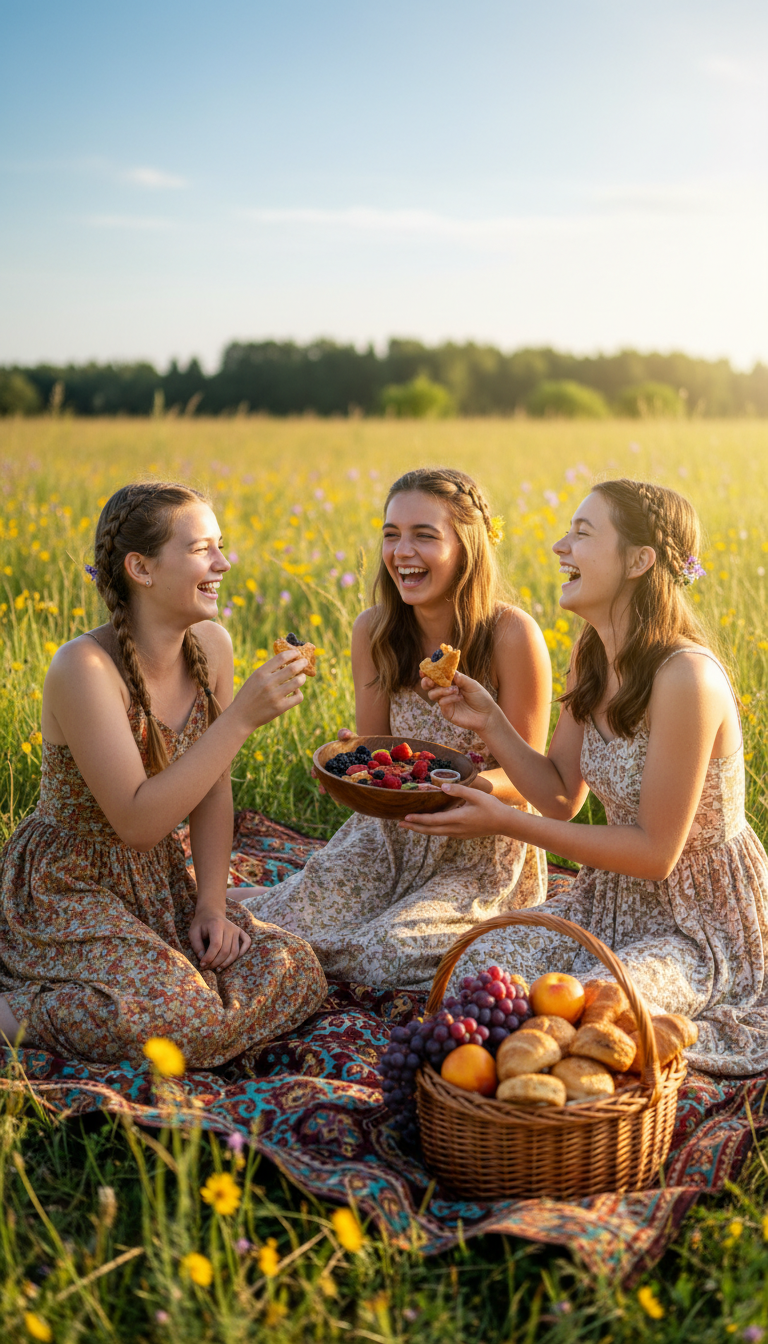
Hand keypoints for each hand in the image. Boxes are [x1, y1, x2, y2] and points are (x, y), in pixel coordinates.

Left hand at [189, 910, 251, 969]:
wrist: (211, 912)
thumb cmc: (201, 924)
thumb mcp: (193, 932)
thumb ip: (196, 946)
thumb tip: (203, 959)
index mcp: (216, 925)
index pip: (216, 945)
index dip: (209, 957)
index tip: (202, 964)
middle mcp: (229, 927)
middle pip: (225, 950)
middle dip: (216, 962)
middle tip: (208, 967)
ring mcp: (236, 929)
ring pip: (235, 951)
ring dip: (226, 963)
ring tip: (217, 968)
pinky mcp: (240, 932)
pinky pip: (246, 943)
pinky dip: (242, 953)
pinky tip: (232, 960)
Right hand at [234, 650, 307, 730]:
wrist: (241, 717)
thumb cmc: (248, 695)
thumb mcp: (254, 678)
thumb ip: (268, 670)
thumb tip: (288, 661)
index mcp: (260, 673)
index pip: (281, 658)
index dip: (292, 653)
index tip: (297, 653)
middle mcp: (268, 683)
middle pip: (292, 668)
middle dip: (302, 663)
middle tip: (305, 662)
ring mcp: (274, 696)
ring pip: (298, 682)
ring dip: (303, 677)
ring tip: (302, 677)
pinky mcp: (280, 707)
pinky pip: (298, 697)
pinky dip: (299, 693)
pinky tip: (295, 692)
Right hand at [312, 727, 354, 793]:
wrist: (370, 751)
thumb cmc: (355, 743)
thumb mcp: (350, 738)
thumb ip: (345, 734)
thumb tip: (343, 734)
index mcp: (330, 761)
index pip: (320, 767)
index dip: (315, 771)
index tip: (314, 775)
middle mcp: (335, 771)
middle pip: (327, 778)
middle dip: (323, 784)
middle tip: (323, 790)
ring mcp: (344, 778)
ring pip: (337, 785)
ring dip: (334, 791)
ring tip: (335, 796)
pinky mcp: (354, 783)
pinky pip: (349, 789)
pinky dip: (348, 793)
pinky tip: (348, 798)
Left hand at [398, 780, 514, 838]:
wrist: (504, 823)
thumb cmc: (491, 807)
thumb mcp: (476, 795)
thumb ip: (458, 790)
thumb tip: (442, 786)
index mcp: (457, 818)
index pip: (433, 820)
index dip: (418, 819)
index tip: (405, 817)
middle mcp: (455, 829)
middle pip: (430, 830)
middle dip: (414, 826)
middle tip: (399, 823)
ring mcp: (458, 833)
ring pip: (435, 833)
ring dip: (421, 829)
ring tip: (409, 824)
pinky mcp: (462, 834)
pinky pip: (442, 832)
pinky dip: (431, 829)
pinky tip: (428, 825)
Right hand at [421, 671, 496, 738]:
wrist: (487, 715)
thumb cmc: (480, 698)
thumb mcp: (472, 685)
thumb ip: (461, 678)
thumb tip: (450, 672)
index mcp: (451, 681)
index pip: (437, 675)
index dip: (429, 671)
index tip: (424, 669)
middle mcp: (445, 691)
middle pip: (428, 685)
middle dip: (426, 681)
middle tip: (430, 680)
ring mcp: (445, 702)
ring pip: (432, 694)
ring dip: (442, 690)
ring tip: (455, 690)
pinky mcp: (447, 712)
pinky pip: (442, 703)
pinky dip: (449, 698)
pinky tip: (460, 698)